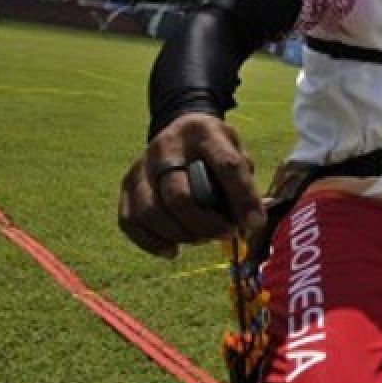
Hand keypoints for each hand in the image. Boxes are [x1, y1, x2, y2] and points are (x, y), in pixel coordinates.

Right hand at [117, 113, 264, 258]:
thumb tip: (252, 223)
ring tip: (202, 238)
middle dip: (206, 224)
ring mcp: (142, 164)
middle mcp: (167, 146)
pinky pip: (130, 220)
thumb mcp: (237, 153)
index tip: (255, 223)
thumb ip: (244, 183)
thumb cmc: (215, 151)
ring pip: (151, 211)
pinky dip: (151, 242)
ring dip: (180, 234)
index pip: (226, 166)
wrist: (181, 132)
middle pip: (179, 195)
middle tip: (226, 234)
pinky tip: (173, 250)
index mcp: (205, 133)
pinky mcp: (127, 183)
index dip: (243, 198)